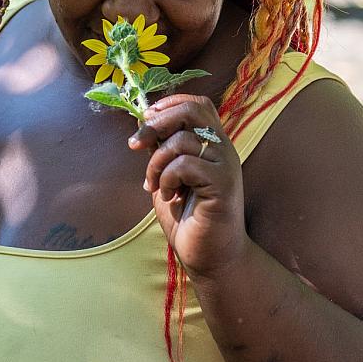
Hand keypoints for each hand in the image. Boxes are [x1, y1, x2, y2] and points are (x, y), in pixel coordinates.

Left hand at [128, 94, 248, 277]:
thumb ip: (161, 151)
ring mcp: (225, 165)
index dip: (170, 103)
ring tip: (155, 185)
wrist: (211, 258)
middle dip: (157, 122)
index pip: (197, 104)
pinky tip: (170, 196)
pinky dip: (167, 178)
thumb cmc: (189, 218)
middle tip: (137, 144)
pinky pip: (186, 165)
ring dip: (156, 162)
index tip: (146, 118)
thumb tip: (143, 123)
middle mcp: (223, 149)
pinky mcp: (223, 184)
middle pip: (192, 111)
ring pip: (182, 141)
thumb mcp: (167, 177)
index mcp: (211, 144)